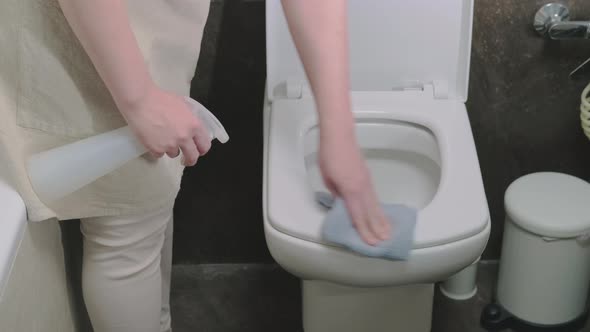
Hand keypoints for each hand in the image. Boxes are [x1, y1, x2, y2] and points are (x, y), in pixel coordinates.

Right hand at [119, 85, 210, 165]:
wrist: (140, 100)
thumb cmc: (160, 98)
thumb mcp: (183, 104)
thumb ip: (190, 118)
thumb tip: (192, 127)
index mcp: (194, 125)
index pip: (204, 145)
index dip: (201, 149)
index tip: (198, 151)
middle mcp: (184, 137)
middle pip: (192, 157)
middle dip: (189, 160)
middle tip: (185, 160)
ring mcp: (170, 144)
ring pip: (174, 154)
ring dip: (170, 149)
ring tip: (161, 137)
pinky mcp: (156, 149)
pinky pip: (159, 154)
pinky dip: (157, 149)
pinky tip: (153, 138)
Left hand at [319, 129, 390, 244]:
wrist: (339, 135)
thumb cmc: (330, 154)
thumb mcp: (327, 178)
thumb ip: (335, 193)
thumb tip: (341, 203)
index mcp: (350, 189)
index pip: (358, 215)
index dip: (364, 230)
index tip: (371, 242)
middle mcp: (361, 187)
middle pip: (370, 212)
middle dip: (377, 228)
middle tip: (385, 241)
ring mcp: (366, 181)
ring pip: (375, 205)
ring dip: (382, 219)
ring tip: (389, 231)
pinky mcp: (367, 177)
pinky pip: (375, 197)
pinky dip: (379, 208)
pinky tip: (381, 213)